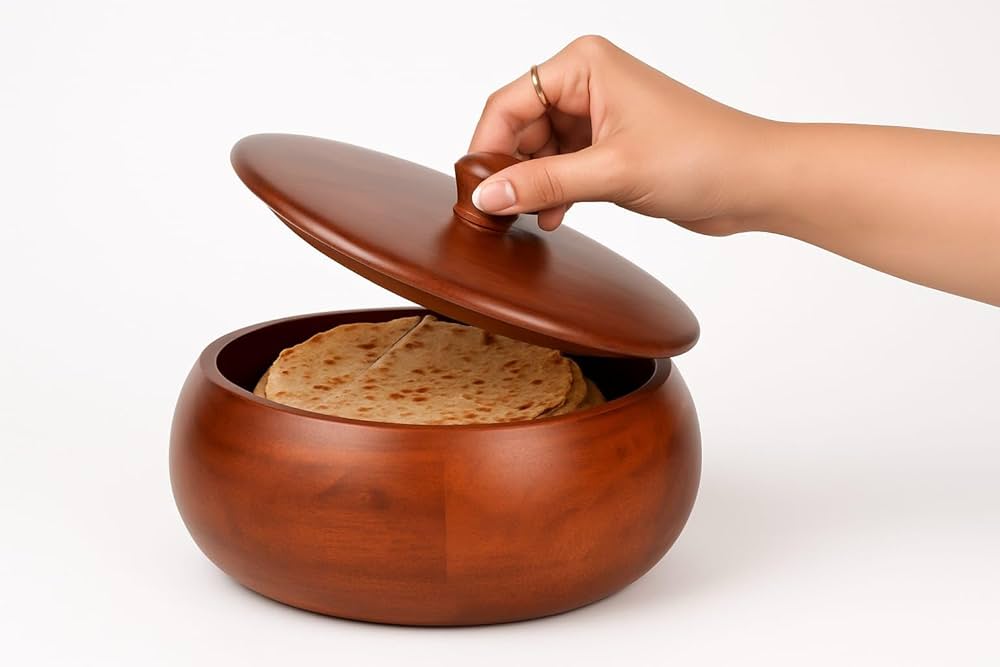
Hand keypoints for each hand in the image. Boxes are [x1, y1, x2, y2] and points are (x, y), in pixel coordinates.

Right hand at [468, 35, 773, 232]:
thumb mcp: (611, 172)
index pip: (508, 102)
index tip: (475, 191)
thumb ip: (543, 184)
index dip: (486, 147)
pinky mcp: (609, 146)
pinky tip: (551, 218)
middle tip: (498, 213)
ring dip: (532, 186)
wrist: (754, 181)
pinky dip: (553, 192)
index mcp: (584, 65)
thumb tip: (486, 196)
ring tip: (529, 218)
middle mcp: (587, 83)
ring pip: (538, 151)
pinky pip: (561, 167)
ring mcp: (598, 115)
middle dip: (509, 169)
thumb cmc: (701, 156)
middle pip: (519, 126)